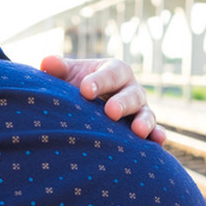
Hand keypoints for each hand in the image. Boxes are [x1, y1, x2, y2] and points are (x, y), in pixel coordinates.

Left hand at [39, 55, 166, 143]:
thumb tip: (47, 62)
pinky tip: (157, 143)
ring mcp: (140, 110)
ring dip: (144, 121)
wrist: (85, 110)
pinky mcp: (144, 129)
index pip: (111, 73)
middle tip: (110, 112)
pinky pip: (155, 132)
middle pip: (132, 93)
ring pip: (147, 113)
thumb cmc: (76, 87)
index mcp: (114, 71)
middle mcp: (131, 89)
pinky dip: (157, 136)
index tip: (85, 90)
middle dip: (122, 102)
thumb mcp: (67, 76)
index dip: (100, 81)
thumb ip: (59, 69)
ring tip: (138, 131)